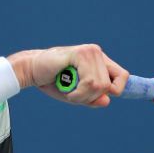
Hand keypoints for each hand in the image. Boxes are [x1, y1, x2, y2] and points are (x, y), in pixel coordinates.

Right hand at [8, 44, 127, 106]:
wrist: (30, 70)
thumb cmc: (52, 81)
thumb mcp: (76, 95)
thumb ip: (92, 98)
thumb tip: (107, 100)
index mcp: (99, 61)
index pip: (123, 76)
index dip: (115, 90)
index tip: (97, 97)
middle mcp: (97, 53)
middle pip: (109, 86)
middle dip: (90, 98)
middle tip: (74, 96)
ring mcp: (90, 52)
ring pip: (100, 86)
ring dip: (82, 96)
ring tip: (69, 92)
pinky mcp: (80, 54)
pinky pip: (90, 82)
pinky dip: (78, 93)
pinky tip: (67, 89)